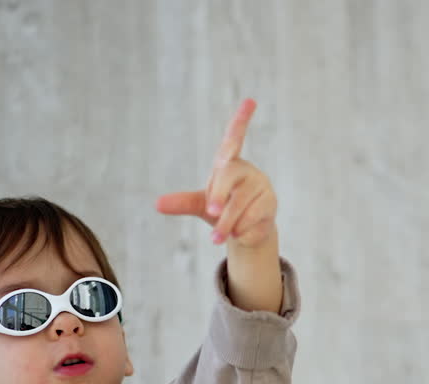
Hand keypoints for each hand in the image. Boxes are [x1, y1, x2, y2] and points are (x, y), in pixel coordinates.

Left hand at [155, 98, 277, 249]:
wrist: (246, 231)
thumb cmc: (223, 209)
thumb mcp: (200, 204)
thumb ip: (182, 202)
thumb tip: (157, 204)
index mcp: (229, 163)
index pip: (235, 137)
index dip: (241, 120)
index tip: (250, 101)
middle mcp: (247, 170)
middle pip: (230, 176)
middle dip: (219, 197)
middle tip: (211, 213)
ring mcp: (262, 186)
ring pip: (240, 205)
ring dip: (225, 225)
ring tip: (216, 238)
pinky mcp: (271, 204)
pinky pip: (251, 219)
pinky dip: (239, 232)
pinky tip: (238, 234)